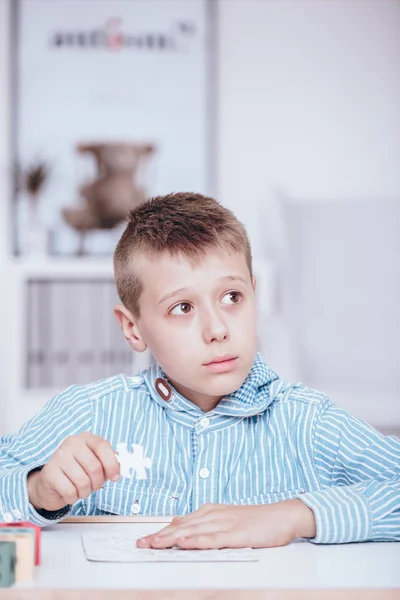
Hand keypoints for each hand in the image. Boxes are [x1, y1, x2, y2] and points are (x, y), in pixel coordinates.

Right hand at [27, 432, 119, 510]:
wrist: (50, 483)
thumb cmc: (78, 472)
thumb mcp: (95, 464)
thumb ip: (109, 463)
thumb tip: (122, 468)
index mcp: (86, 438)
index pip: (102, 446)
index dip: (112, 464)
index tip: (115, 477)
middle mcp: (72, 443)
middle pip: (94, 467)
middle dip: (98, 483)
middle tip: (93, 486)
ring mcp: (59, 456)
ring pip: (83, 481)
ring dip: (85, 492)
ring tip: (80, 489)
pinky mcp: (49, 472)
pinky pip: (70, 491)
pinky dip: (72, 497)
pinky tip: (69, 493)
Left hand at [137, 499, 315, 549]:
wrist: (283, 515)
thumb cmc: (256, 521)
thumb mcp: (227, 520)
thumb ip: (206, 525)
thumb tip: (182, 529)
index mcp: (210, 512)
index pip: (180, 523)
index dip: (161, 532)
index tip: (145, 539)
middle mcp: (214, 515)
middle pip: (181, 527)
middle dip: (160, 536)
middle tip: (141, 544)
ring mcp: (224, 523)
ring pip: (192, 532)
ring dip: (171, 538)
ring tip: (154, 544)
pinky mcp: (236, 534)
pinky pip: (213, 538)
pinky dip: (197, 540)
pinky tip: (185, 543)